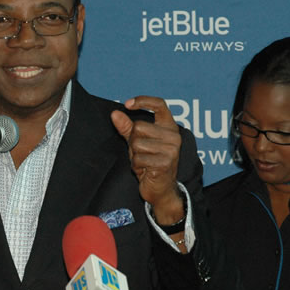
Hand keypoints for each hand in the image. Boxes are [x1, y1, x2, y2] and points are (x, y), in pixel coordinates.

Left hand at [111, 96, 183, 221]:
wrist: (161, 188)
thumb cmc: (150, 162)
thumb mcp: (138, 142)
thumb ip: (127, 127)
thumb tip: (115, 113)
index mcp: (169, 127)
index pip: (160, 105)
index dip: (143, 101)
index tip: (127, 104)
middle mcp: (174, 136)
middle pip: (139, 127)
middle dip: (133, 141)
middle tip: (141, 152)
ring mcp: (171, 150)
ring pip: (137, 143)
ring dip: (134, 155)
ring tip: (144, 162)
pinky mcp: (165, 163)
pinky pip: (138, 158)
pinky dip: (136, 165)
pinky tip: (145, 170)